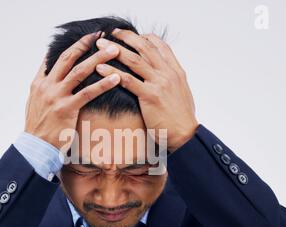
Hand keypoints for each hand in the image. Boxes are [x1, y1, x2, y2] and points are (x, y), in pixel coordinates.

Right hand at [25, 32, 120, 149]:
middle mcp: (47, 85)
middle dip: (86, 44)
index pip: (57, 57)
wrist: (35, 147)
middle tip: (102, 35)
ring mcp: (56, 96)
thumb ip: (42, 83)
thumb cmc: (38, 126)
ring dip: (99, 59)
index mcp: (40, 82)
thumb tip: (48, 68)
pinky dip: (103, 84)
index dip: (74, 46)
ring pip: (80, 72)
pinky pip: (88, 93)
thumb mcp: (34, 101)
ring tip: (114, 51)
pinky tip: (116, 77)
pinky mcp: (66, 109)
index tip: (88, 37)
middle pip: (68, 58)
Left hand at [95, 29, 198, 151]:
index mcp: (176, 71)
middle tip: (111, 32)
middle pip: (144, 47)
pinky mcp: (150, 96)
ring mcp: (159, 84)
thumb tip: (163, 75)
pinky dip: (112, 72)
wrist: (185, 135)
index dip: (144, 37)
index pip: (160, 45)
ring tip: (100, 45)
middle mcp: (167, 73)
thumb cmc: (181, 118)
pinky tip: (100, 69)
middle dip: (126, 37)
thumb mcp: (181, 92)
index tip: (131, 35)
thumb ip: (171, 80)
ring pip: (134, 60)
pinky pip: (127, 80)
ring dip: (115, 50)